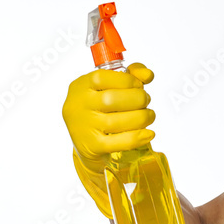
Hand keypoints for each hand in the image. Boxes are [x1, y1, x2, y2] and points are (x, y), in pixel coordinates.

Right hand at [62, 63, 155, 216]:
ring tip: (148, 119)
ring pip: (119, 119)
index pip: (107, 76)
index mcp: (79, 86)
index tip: (141, 86)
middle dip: (139, 100)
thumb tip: (147, 73)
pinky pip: (118, 142)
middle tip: (147, 105)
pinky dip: (137, 137)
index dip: (130, 80)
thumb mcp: (112, 91)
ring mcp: (81, 129)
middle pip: (115, 99)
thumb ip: (131, 76)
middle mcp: (75, 106)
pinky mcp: (91, 149)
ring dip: (142, 118)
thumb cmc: (104, 115)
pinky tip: (148, 134)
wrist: (88, 150)